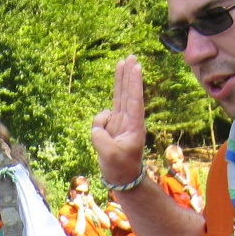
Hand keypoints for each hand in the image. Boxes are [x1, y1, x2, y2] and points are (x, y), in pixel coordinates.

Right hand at [92, 56, 147, 186]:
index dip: (134, 83)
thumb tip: (98, 125)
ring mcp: (120, 123)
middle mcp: (129, 121)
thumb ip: (101, 136)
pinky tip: (101, 135)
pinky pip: (101, 118)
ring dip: (120, 80)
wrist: (122, 178)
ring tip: (121, 62)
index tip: (136, 67)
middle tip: (132, 57)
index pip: (134, 100)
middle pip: (128, 92)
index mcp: (134, 126)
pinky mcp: (111, 128)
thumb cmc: (120, 167)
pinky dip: (98, 123)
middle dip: (129, 74)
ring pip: (118, 97)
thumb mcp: (109, 154)